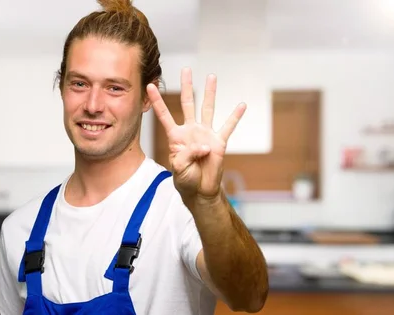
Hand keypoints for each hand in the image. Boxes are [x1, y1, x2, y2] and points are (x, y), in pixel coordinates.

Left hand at [146, 68, 245, 203]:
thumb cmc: (185, 179)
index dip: (158, 101)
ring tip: (211, 76)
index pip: (164, 115)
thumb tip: (204, 145)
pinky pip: (228, 127)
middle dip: (187, 86)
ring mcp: (206, 134)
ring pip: (208, 108)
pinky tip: (242, 105)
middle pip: (188, 103)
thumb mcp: (179, 167)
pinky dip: (235, 116)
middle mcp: (191, 130)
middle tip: (186, 69)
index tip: (150, 86)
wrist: (199, 191)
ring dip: (210, 93)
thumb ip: (188, 155)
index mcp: (176, 136)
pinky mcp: (219, 142)